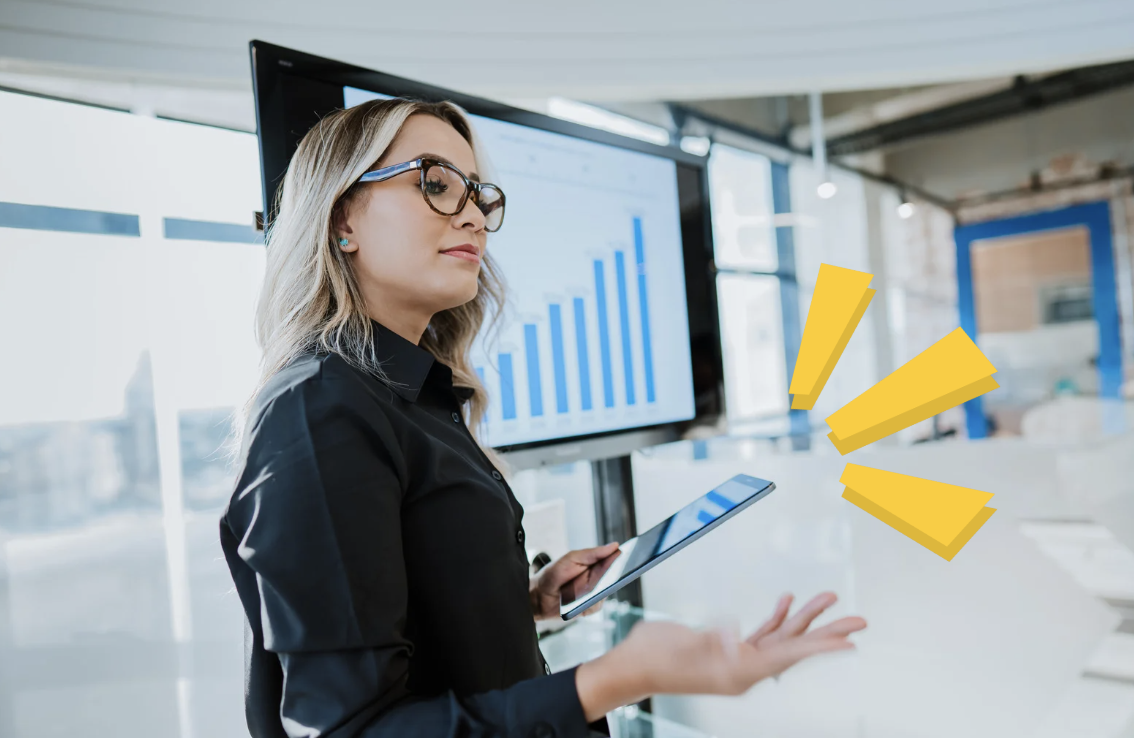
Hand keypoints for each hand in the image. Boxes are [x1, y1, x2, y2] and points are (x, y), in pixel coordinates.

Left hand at [529, 542, 620, 620]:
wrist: (538, 596)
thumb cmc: (554, 573)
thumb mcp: (572, 559)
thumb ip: (593, 553)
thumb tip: (615, 546)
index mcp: (596, 564)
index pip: (615, 560)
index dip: (626, 558)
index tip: (636, 554)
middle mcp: (599, 579)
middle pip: (616, 577)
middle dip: (620, 575)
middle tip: (622, 572)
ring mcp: (595, 594)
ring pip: (607, 593)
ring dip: (601, 591)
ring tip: (591, 588)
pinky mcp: (589, 607)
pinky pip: (597, 606)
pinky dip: (590, 603)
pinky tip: (580, 601)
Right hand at [575, 591, 865, 720]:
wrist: (631, 666)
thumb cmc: (652, 658)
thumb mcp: (682, 646)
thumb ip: (711, 640)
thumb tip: (736, 635)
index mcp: (738, 671)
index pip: (789, 655)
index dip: (821, 646)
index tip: (850, 642)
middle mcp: (744, 668)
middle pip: (795, 647)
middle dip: (827, 631)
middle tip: (860, 620)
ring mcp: (736, 659)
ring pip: (781, 637)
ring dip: (804, 617)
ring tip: (829, 597)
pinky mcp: (726, 649)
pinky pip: (762, 633)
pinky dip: (776, 616)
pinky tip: (786, 600)